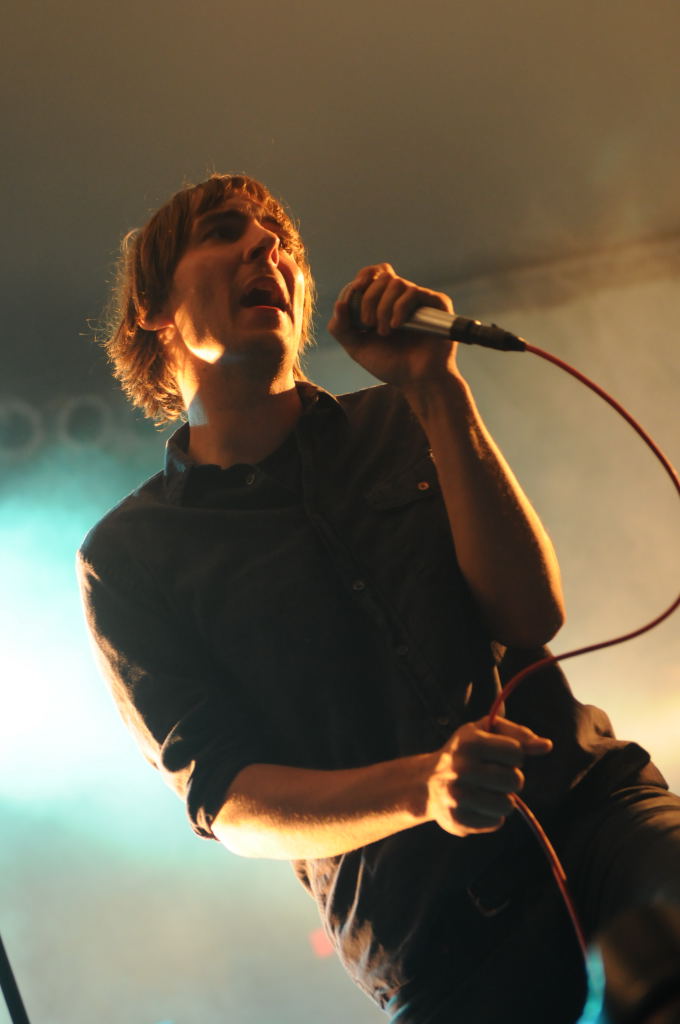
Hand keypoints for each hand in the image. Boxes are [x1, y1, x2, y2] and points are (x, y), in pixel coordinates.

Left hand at [327, 263, 458, 389]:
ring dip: (384, 307)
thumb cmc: (391, 365)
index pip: (373, 274)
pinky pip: (414, 292)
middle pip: (382, 277)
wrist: (417, 381)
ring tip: (385, 332)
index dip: (362, 278)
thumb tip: (339, 303)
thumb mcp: (358, 348)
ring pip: (397, 283)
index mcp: (384, 301)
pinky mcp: (436, 304)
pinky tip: (397, 325)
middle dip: (369, 299)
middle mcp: (403, 297)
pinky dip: (400, 307)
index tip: (354, 292)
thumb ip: (341, 329)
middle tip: (368, 324)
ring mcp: (420, 300)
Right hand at [426, 716, 552, 837]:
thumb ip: (518, 735)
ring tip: (487, 791)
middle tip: (494, 776)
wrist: (426, 782)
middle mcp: (461, 768)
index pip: (517, 752)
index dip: (514, 755)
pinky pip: (496, 822)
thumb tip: (546, 746)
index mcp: (470, 742)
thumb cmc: (465, 752)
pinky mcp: (458, 819)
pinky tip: (477, 805)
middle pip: (515, 781)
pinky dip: (492, 815)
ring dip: (503, 799)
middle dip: (511, 779)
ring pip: (508, 805)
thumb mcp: (486, 732)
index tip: (500, 756)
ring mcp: (458, 796)